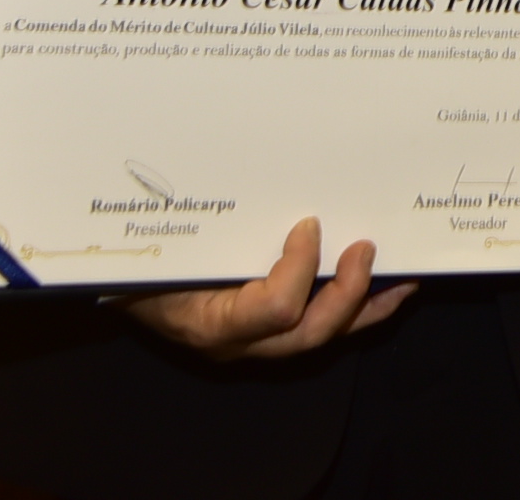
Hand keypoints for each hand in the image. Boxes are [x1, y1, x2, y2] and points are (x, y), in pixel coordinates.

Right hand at [118, 217, 414, 359]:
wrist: (118, 293)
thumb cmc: (136, 266)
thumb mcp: (159, 249)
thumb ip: (195, 228)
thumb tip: (226, 174)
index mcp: (208, 321)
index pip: (273, 310)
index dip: (300, 269)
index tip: (309, 224)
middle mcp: (237, 343)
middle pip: (306, 333)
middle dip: (346, 292)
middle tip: (366, 248)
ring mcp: (254, 346)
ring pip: (320, 338)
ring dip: (364, 306)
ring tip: (401, 278)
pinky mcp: (267, 337)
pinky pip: (317, 331)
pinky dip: (356, 312)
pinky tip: (387, 293)